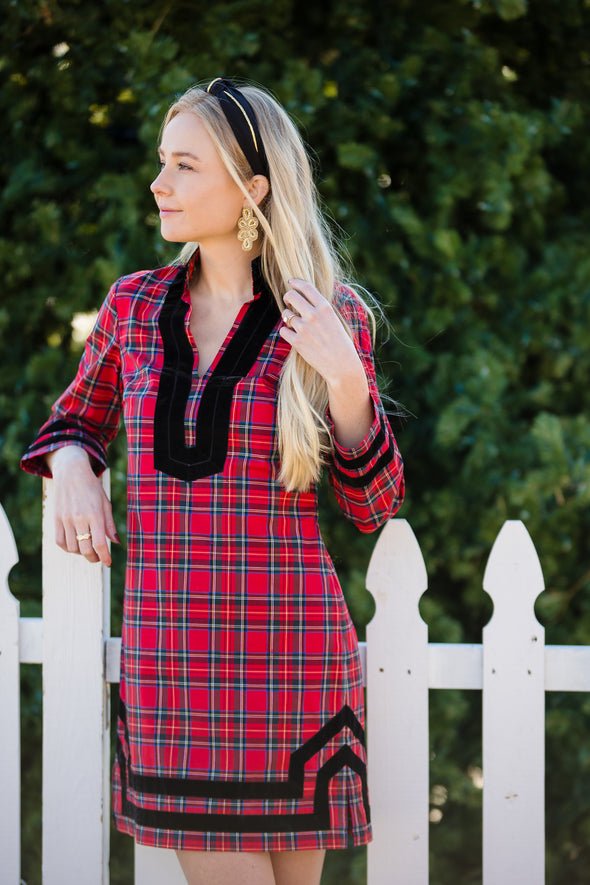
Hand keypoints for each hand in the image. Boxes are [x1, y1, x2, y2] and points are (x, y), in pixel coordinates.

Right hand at [47, 446, 119, 566]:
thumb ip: (110, 524)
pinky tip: (75, 545)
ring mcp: (66, 519)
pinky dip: (68, 548)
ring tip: (87, 549)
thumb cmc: (92, 488)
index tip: (108, 563)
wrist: (71, 473)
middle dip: (93, 558)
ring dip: (81, 553)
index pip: (100, 543)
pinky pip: (60, 541)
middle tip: (98, 558)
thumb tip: (116, 543)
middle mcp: (79, 518)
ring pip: (72, 548)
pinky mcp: (56, 519)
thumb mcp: (105, 504)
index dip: (105, 557)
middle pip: (85, 549)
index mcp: (95, 514)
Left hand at [278, 279, 363, 385]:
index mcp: (325, 308)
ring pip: (285, 314)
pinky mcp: (297, 342)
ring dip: (288, 317)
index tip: (291, 283)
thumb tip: (305, 299)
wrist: (341, 365)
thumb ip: (320, 309)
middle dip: (287, 297)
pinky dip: (286, 332)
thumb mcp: (334, 320)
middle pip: (291, 296)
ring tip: (295, 323)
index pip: (306, 287)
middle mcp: (313, 315)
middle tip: (288, 301)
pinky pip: (283, 330)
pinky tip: (293, 335)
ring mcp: (303, 329)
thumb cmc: (340, 343)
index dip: (295, 283)